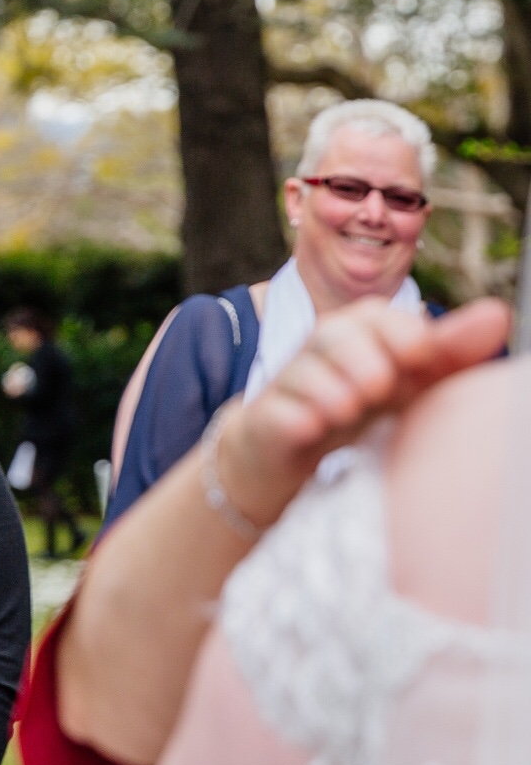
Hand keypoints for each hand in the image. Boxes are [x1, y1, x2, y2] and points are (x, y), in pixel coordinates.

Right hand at [218, 297, 509, 526]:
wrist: (290, 451)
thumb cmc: (359, 408)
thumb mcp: (409, 382)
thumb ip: (451, 350)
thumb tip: (498, 313)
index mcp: (360, 340)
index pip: (376, 318)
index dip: (399, 331)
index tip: (422, 355)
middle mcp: (321, 357)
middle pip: (332, 335)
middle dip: (358, 355)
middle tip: (380, 385)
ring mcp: (291, 389)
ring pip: (300, 372)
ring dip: (327, 387)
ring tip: (348, 409)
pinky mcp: (265, 423)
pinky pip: (273, 414)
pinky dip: (291, 418)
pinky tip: (308, 427)